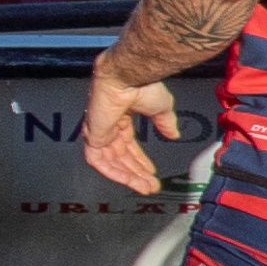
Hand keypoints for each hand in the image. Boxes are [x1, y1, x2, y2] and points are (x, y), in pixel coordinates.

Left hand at [75, 50, 178, 194]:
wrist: (130, 77)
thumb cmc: (143, 85)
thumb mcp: (161, 108)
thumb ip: (165, 123)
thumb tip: (174, 135)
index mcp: (121, 118)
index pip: (127, 146)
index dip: (139, 161)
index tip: (151, 173)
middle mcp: (108, 126)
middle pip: (119, 157)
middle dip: (136, 173)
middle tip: (151, 186)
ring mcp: (99, 131)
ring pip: (110, 162)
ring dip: (128, 176)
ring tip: (145, 187)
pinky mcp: (92, 136)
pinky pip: (99, 161)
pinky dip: (114, 173)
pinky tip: (130, 181)